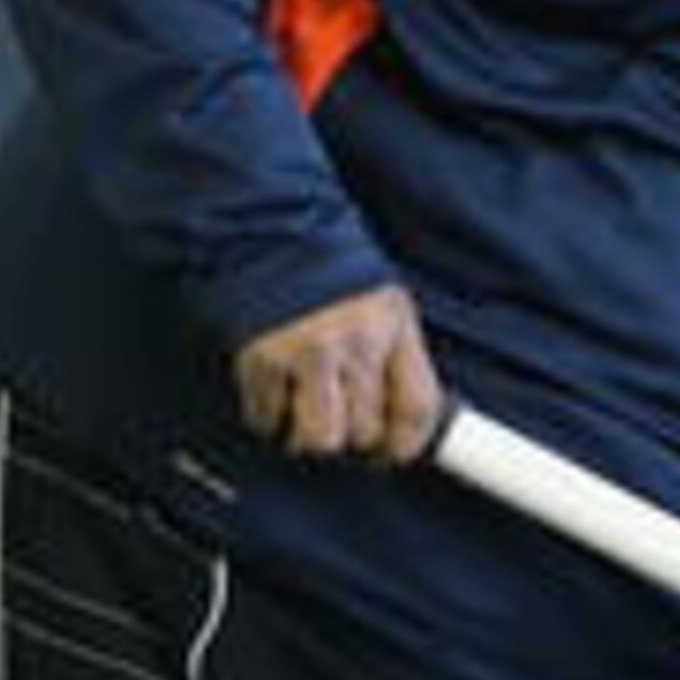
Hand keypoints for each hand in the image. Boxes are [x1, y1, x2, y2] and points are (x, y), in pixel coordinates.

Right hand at [233, 285, 443, 463]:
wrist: (268, 227)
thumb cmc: (328, 267)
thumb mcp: (382, 302)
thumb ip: (395, 356)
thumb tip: (404, 420)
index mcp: (394, 324)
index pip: (418, 408)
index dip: (406, 444)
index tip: (393, 452)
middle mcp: (356, 340)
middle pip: (366, 430)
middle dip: (354, 437)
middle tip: (340, 420)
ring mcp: (308, 351)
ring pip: (320, 438)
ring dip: (310, 437)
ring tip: (305, 415)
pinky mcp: (262, 358)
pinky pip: (269, 419)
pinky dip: (268, 418)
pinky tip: (272, 396)